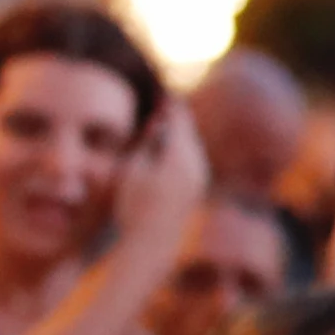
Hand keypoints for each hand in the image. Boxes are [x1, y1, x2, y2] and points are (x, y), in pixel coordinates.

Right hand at [111, 99, 208, 245]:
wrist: (153, 243)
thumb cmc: (135, 205)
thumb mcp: (135, 168)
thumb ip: (150, 142)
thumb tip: (161, 121)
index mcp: (179, 158)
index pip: (178, 122)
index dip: (171, 106)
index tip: (166, 91)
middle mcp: (196, 166)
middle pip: (188, 132)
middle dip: (178, 117)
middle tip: (170, 99)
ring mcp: (200, 178)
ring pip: (192, 146)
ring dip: (181, 133)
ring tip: (170, 118)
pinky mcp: (197, 188)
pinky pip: (192, 159)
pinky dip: (183, 148)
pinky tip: (173, 145)